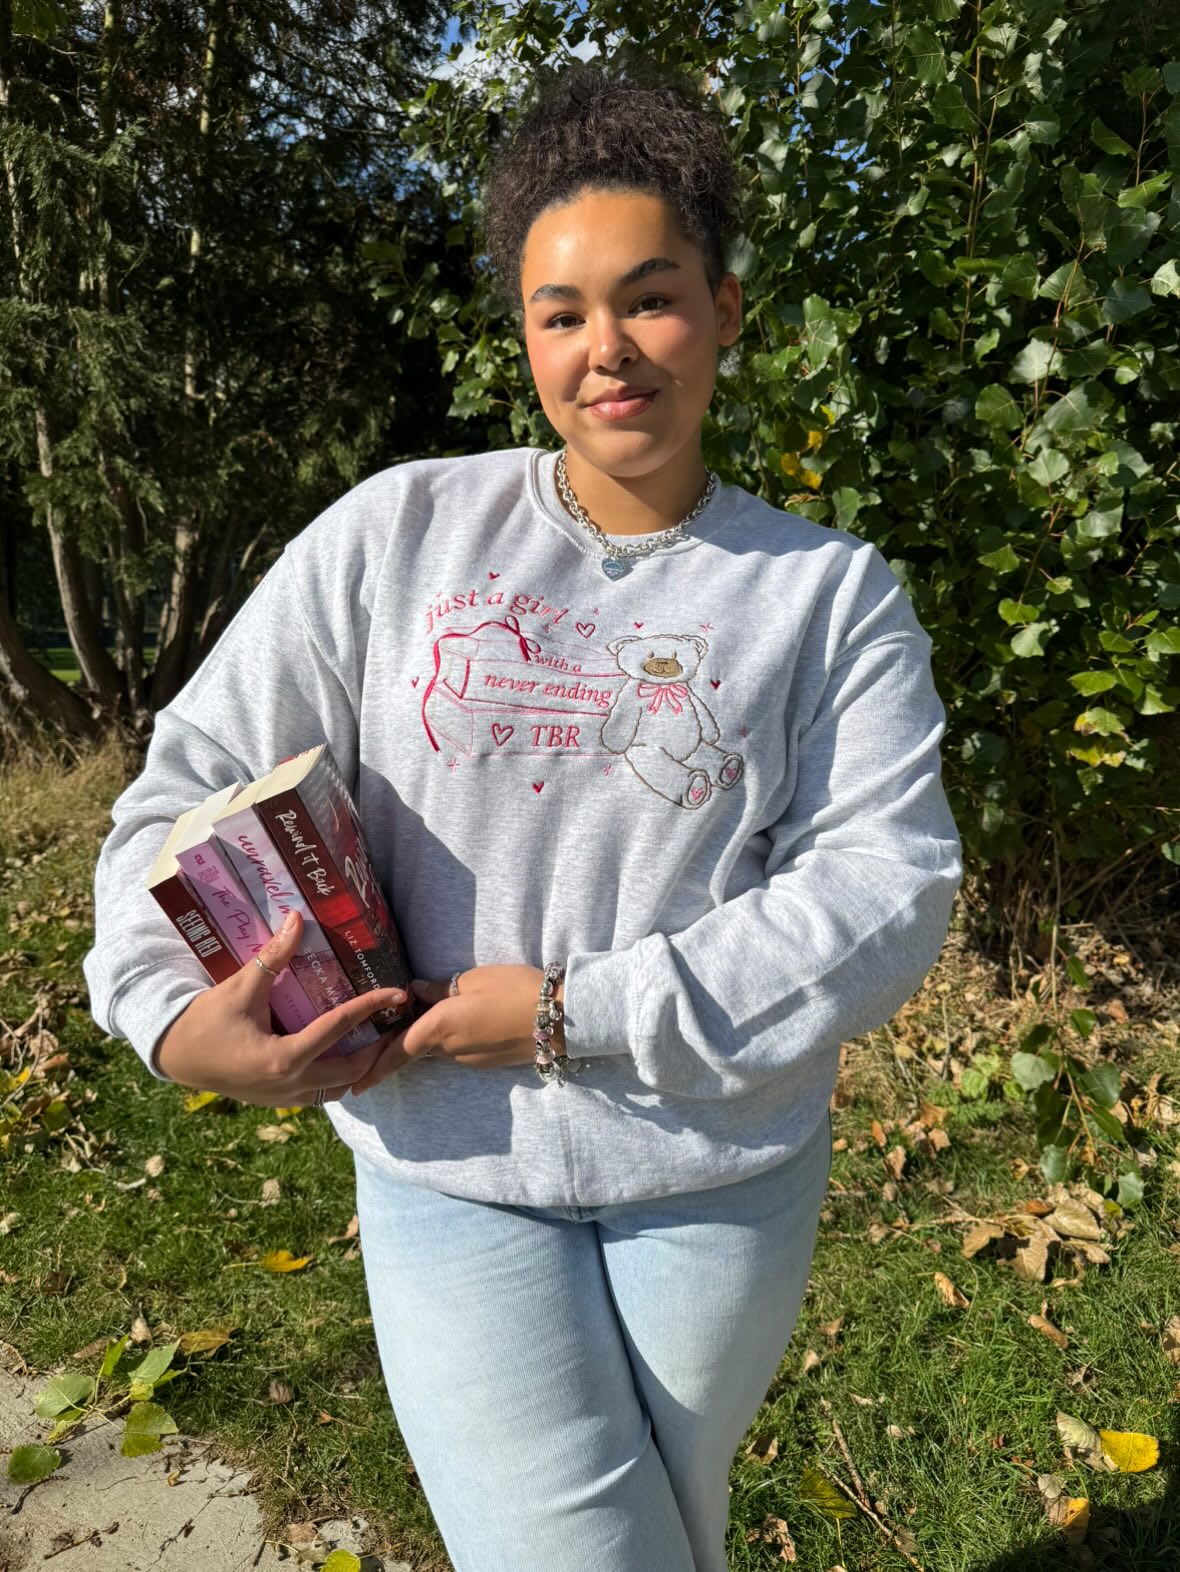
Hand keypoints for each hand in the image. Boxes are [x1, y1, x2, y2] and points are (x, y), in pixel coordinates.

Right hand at [153, 909, 411, 1107]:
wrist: (175, 1057)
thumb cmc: (206, 1021)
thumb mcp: (239, 988)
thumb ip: (272, 957)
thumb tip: (297, 918)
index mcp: (283, 1058)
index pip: (339, 1028)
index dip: (371, 1006)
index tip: (396, 994)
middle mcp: (290, 1085)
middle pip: (352, 1071)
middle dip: (378, 1050)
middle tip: (395, 1024)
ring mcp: (284, 1099)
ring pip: (338, 1090)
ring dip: (360, 1068)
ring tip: (377, 1040)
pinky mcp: (278, 1101)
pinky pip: (320, 1094)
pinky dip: (337, 1077)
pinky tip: (345, 1055)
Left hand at [344, 965, 560, 1096]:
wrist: (560, 1018)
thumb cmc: (516, 990)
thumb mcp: (474, 979)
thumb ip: (439, 988)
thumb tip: (415, 991)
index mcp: (440, 1027)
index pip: (397, 1050)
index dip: (374, 1067)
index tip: (354, 1086)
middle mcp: (450, 1049)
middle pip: (414, 1052)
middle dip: (394, 1050)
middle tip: (373, 1049)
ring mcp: (470, 1059)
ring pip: (436, 1052)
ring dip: (424, 1042)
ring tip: (418, 1022)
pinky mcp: (486, 1061)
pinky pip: (457, 1052)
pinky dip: (447, 1042)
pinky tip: (457, 1024)